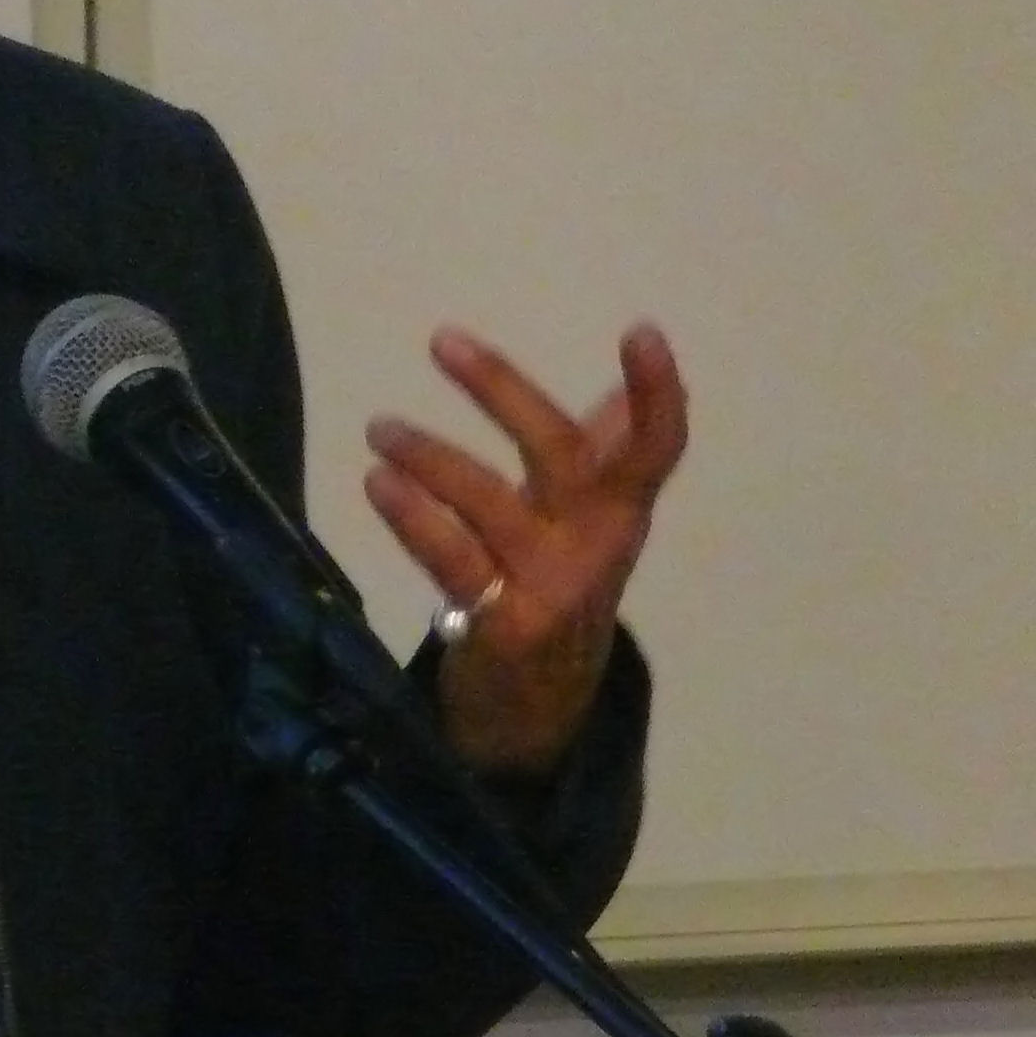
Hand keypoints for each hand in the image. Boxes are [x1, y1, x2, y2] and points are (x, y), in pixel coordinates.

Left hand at [361, 323, 688, 777]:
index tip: (641, 330)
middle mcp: (595, 545)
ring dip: (432, 458)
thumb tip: (635, 392)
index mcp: (620, 511)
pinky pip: (453, 560)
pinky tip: (379, 485)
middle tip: (443, 343)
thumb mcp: (590, 523)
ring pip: (492, 504)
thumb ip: (610, 454)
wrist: (541, 706)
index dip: (656, 392)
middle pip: (563, 456)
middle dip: (506, 392)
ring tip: (380, 429)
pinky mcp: (504, 623)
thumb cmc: (560, 587)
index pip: (656, 447)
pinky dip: (413, 518)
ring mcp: (551, 586)